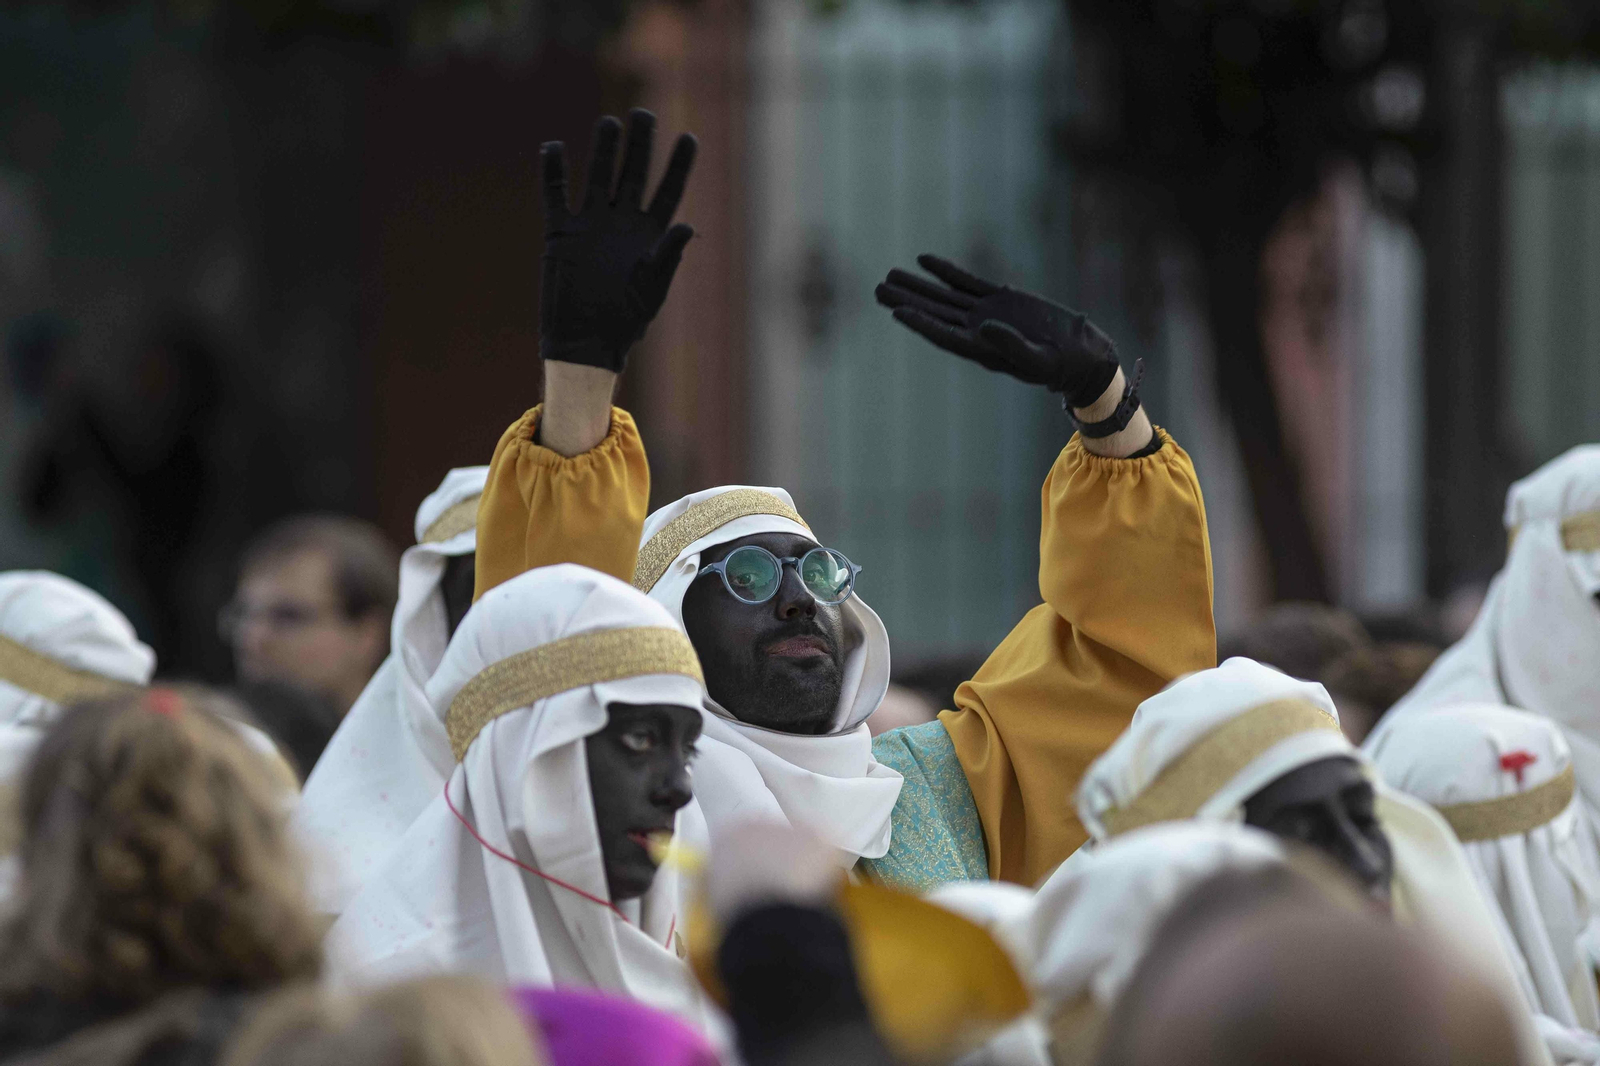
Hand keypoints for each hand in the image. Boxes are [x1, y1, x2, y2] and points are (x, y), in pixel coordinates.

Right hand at [540, 109, 696, 371]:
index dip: (679, 165)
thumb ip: (667, 255)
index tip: (689, 137)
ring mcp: (590, 225)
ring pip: (597, 176)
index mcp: (649, 234)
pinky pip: (555, 195)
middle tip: (644, 114)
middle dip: (640, 145)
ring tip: (609, 123)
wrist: (585, 343)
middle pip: (633, 174)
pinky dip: (553, 172)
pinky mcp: (561, 233)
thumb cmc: (625, 321)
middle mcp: (621, 223)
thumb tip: (687, 225)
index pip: (668, 191)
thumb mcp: (652, 289)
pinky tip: (553, 148)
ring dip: (603, 150)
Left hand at [875, 254, 1119, 407]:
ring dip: (918, 286)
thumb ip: (1010, 345)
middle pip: (935, 313)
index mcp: (981, 349)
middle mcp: (977, 331)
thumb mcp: (1037, 359)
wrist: (1079, 356)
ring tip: (889, 276)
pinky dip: (946, 271)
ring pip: (944, 296)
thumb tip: (984, 327)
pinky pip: (966, 281)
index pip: (943, 334)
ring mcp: (987, 313)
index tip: (897, 312)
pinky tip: (923, 260)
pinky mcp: (1001, 298)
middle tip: (878, 290)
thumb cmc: (1060, 365)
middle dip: (906, 301)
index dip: (920, 323)